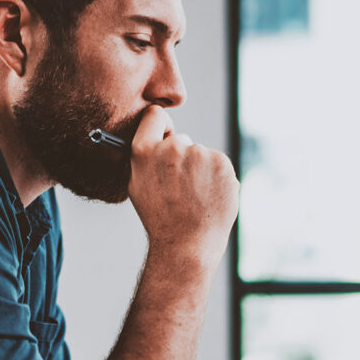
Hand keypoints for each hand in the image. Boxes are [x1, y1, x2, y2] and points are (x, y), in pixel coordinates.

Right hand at [128, 105, 238, 266]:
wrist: (187, 243)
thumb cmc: (160, 218)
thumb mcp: (137, 185)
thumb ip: (144, 159)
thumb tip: (155, 140)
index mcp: (144, 151)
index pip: (154, 116)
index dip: (160, 125)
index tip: (164, 136)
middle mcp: (172, 147)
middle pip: (181, 140)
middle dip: (182, 158)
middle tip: (180, 187)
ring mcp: (199, 154)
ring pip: (201, 155)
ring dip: (200, 170)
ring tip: (195, 197)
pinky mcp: (222, 162)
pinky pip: (218, 164)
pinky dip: (217, 178)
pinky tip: (208, 197)